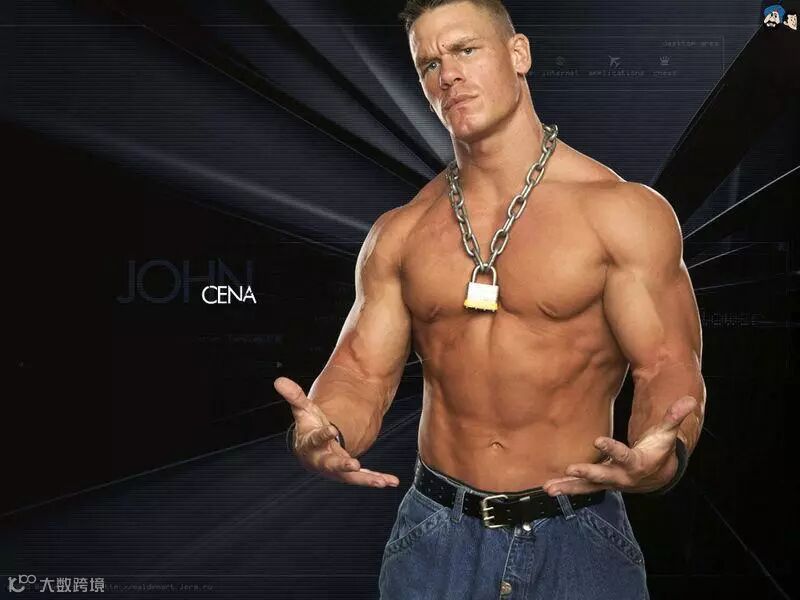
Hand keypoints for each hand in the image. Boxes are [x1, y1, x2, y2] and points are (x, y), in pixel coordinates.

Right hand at [274, 376, 399, 487]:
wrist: (310, 452)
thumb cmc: (308, 428)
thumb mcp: (303, 411)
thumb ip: (295, 397)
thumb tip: (279, 380)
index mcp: (311, 444)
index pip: (316, 439)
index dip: (323, 435)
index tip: (333, 430)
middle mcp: (323, 460)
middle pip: (331, 464)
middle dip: (342, 466)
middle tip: (353, 465)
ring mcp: (336, 470)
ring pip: (350, 477)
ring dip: (366, 479)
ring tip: (381, 481)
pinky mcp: (349, 474)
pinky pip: (363, 478)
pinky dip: (377, 480)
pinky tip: (392, 482)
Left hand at [542, 395, 696, 495]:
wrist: (653, 476)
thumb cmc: (658, 450)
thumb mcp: (666, 435)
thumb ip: (673, 418)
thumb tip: (689, 400)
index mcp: (636, 463)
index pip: (624, 456)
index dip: (612, 449)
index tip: (598, 441)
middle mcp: (621, 476)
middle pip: (603, 475)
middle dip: (588, 472)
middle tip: (572, 468)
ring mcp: (608, 482)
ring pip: (587, 486)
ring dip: (569, 487)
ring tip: (550, 488)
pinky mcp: (598, 483)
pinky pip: (580, 487)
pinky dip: (566, 487)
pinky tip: (548, 488)